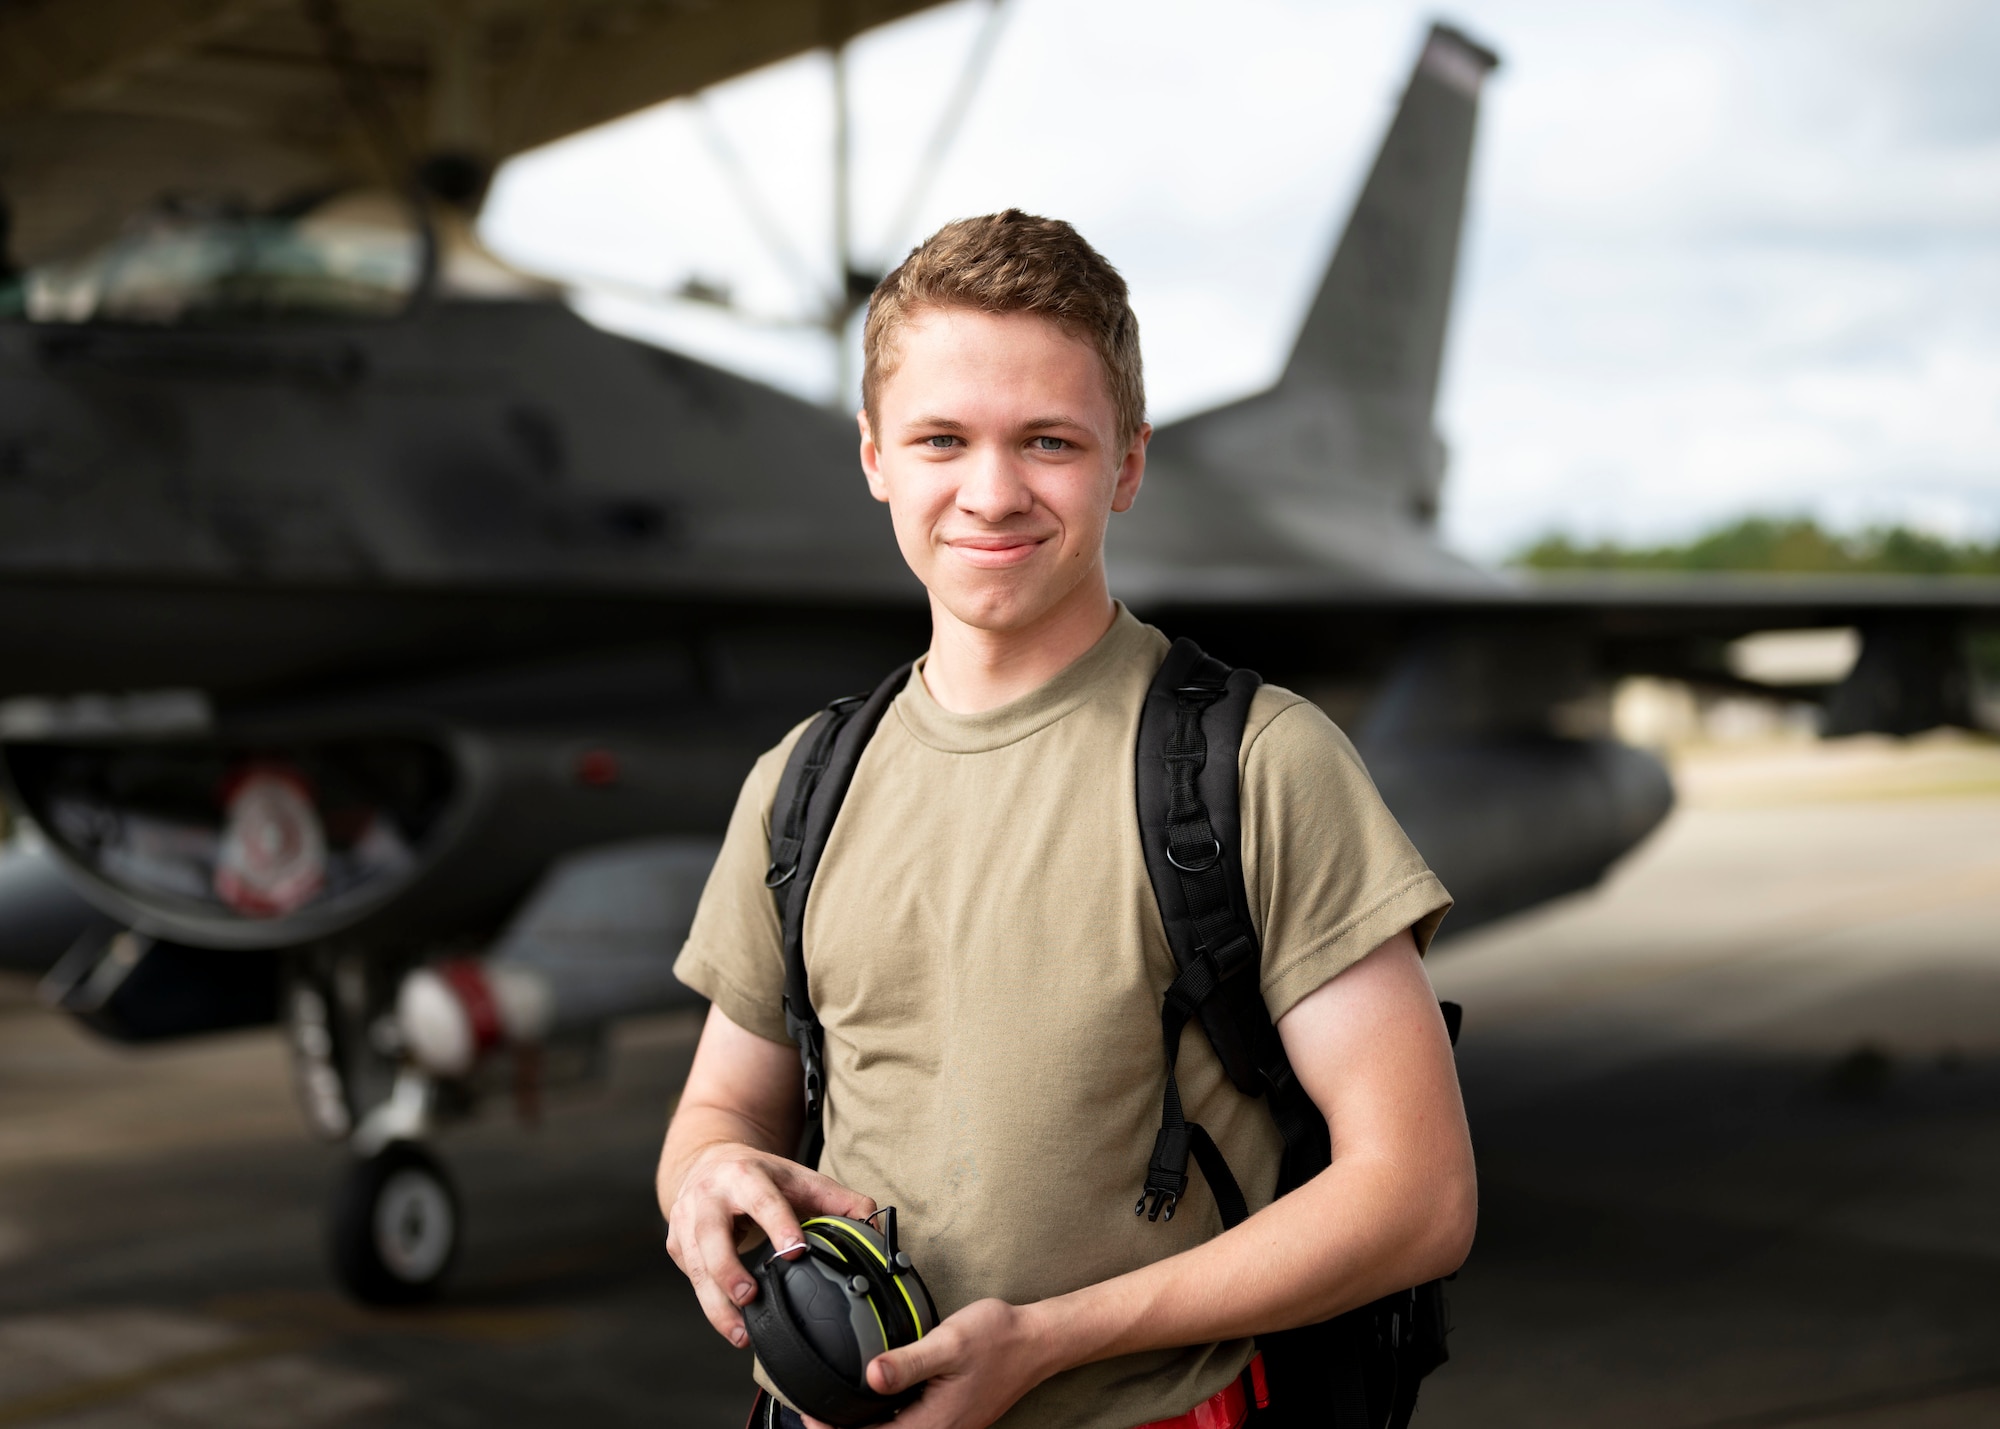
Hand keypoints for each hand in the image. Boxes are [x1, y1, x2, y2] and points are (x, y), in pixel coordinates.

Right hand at [665, 1142, 875, 1346]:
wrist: (707, 1163)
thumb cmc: (761, 1177)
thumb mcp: (799, 1178)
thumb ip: (839, 1201)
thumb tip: (875, 1226)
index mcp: (744, 1175)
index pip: (762, 1200)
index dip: (779, 1224)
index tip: (795, 1252)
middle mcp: (708, 1196)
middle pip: (712, 1236)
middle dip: (728, 1269)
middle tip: (749, 1297)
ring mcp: (686, 1221)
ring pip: (696, 1266)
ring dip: (716, 1303)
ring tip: (742, 1333)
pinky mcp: (676, 1245)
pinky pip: (692, 1280)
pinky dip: (711, 1305)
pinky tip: (732, 1324)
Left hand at [802, 1299, 1057, 1428]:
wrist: (1036, 1342)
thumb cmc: (997, 1338)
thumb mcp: (948, 1343)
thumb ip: (907, 1362)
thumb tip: (869, 1376)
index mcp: (932, 1424)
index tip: (809, 1414)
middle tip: (813, 1414)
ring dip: (862, 1428)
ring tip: (832, 1410)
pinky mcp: (949, 1420)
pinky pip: (907, 1428)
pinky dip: (882, 1421)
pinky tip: (872, 1401)